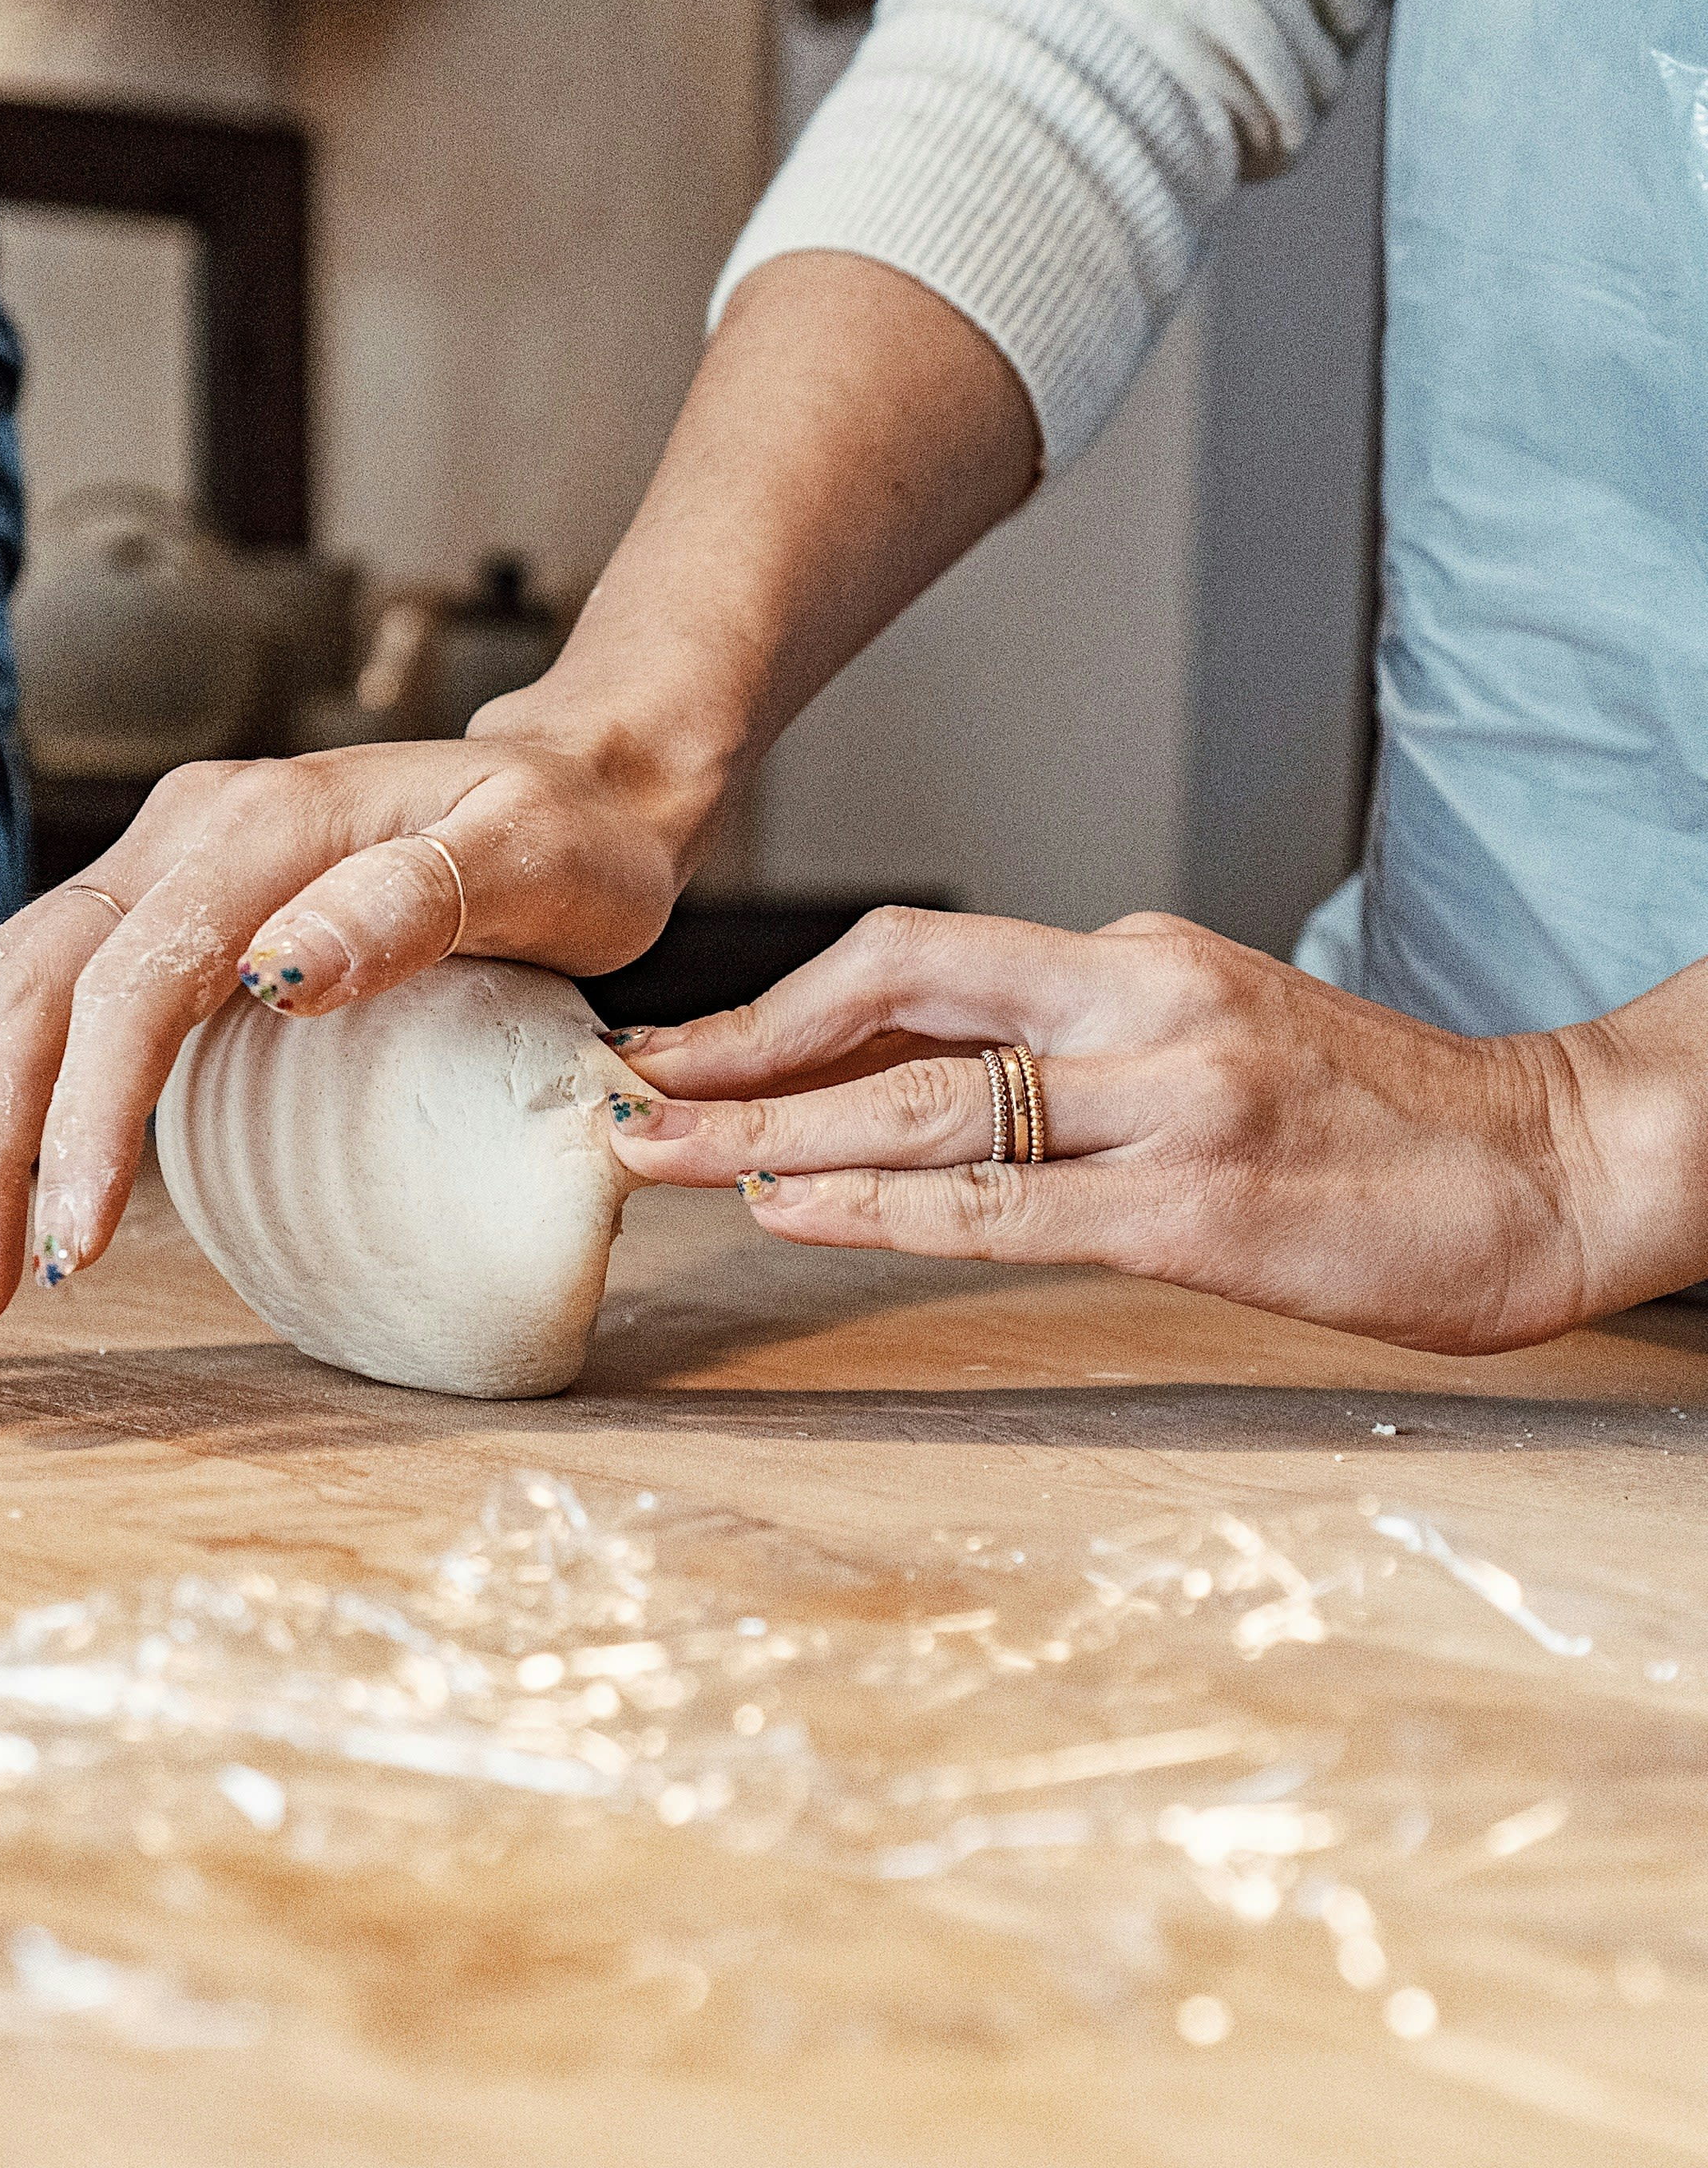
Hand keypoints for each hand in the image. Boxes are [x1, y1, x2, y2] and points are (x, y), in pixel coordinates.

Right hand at [0, 734, 683, 1337]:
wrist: (571, 784)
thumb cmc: (568, 840)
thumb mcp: (533, 863)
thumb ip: (414, 903)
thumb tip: (282, 970)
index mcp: (261, 826)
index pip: (129, 982)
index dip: (86, 1121)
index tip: (72, 1249)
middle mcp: (183, 835)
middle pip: (25, 988)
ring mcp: (157, 865)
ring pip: (0, 990)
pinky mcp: (153, 909)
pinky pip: (25, 991)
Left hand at [601, 906, 1706, 1353]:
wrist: (1548, 1164)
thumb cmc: (1378, 1123)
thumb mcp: (1212, 1039)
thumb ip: (1069, 1053)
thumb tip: (908, 1089)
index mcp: (1133, 961)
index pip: (915, 958)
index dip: (776, 1003)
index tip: (677, 1047)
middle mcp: (1139, 1005)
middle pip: (889, 1008)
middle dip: (734, 1056)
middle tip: (619, 1096)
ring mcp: (1169, 1101)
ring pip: (922, 1104)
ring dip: (767, 1131)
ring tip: (655, 1154)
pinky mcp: (1197, 1207)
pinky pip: (1001, 1206)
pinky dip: (877, 1206)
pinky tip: (789, 1208)